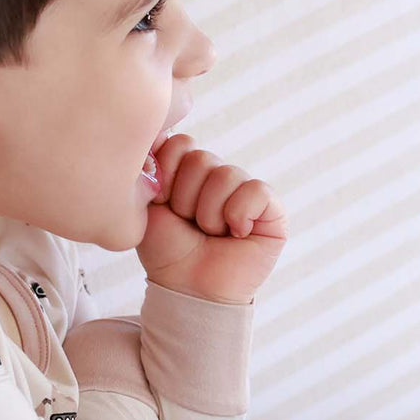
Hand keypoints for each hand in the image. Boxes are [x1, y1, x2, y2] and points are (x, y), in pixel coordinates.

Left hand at [136, 135, 287, 305]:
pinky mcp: (272, 212)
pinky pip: (256, 191)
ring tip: (210, 234)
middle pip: (201, 158)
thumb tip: (157, 130)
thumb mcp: (147, 203)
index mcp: (193, 172)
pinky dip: (238, 214)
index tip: (164, 204)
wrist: (186, 289)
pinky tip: (235, 235)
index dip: (167, 175)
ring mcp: (248, 193)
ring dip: (208, 213)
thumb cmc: (167, 251)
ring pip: (225, 174)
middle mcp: (222, 177)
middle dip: (186, 198)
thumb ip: (152, 164)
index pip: (181, 143)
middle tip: (189, 225)